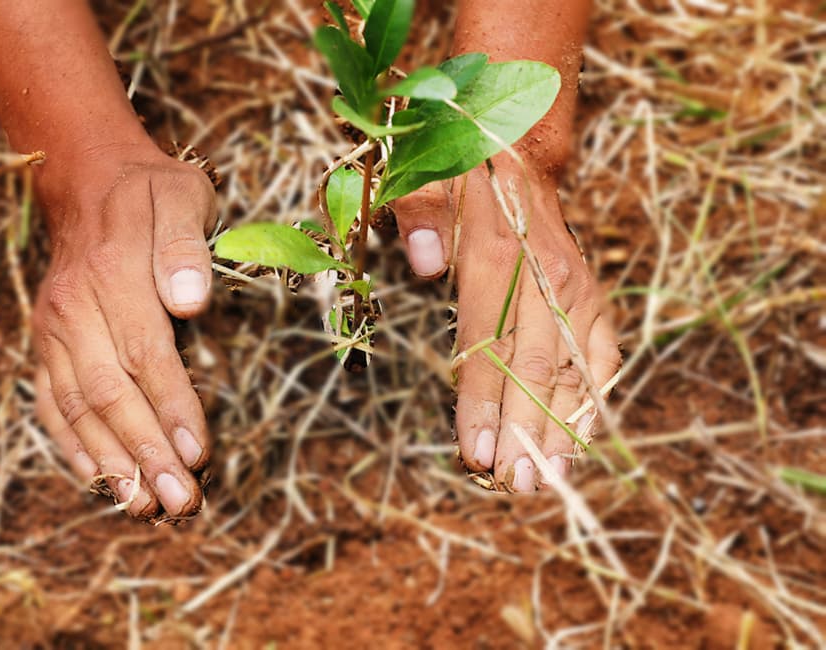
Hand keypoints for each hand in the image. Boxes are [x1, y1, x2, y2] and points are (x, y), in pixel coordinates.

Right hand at [32, 144, 216, 517]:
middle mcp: (74, 309)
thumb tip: (191, 301)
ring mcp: (53, 330)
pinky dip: (74, 447)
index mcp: (112, 274)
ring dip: (113, 464)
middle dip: (147, 453)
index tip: (198, 453)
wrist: (87, 179)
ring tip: (148, 509)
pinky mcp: (46, 343)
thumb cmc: (150, 192)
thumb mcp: (181, 196)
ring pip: (79, 409)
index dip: (173, 406)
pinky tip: (102, 483)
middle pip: (110, 393)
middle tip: (183, 501)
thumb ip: (185, 246)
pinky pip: (52, 403)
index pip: (145, 354)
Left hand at [392, 162, 619, 490]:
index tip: (475, 453)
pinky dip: (593, 399)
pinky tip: (580, 441)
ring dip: (559, 429)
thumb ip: (422, 215)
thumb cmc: (463, 177)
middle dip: (522, 431)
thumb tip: (423, 263)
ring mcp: (576, 292)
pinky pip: (602, 357)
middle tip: (511, 485)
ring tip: (544, 480)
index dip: (481, 402)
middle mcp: (547, 279)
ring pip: (572, 370)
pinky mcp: (592, 300)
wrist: (519, 155)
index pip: (489, 343)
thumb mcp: (427, 180)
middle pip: (536, 368)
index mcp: (500, 256)